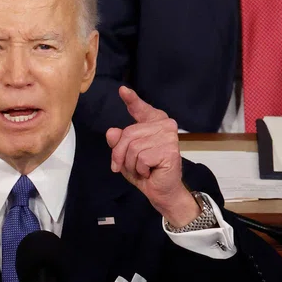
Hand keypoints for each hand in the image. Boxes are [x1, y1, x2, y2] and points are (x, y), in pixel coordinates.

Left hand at [105, 87, 198, 227]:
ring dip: (131, 164)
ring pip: (133, 147)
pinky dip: (140, 169)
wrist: (161, 191)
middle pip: (127, 134)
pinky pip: (141, 158)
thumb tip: (112, 132)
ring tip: (142, 169)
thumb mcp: (125, 155)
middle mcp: (164, 125)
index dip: (131, 99)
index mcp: (153, 123)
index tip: (123, 90)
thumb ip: (118, 142)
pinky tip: (150, 172)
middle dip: (120, 154)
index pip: (140, 108)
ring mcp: (168, 137)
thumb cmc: (145, 171)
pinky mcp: (169, 150)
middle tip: (126, 166)